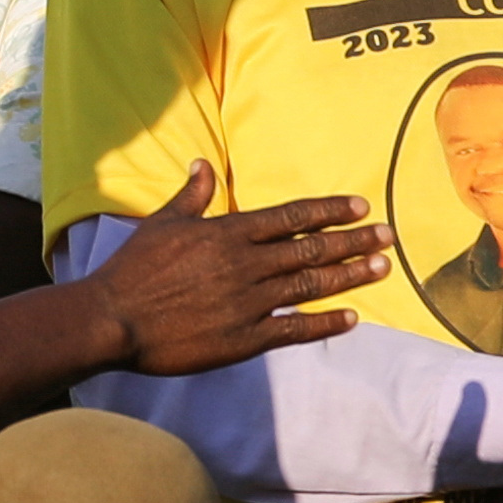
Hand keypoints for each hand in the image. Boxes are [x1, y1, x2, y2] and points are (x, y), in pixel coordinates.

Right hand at [85, 164, 390, 374]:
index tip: (360, 208)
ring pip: (310, 285)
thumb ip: (192, 196)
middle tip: (388, 236)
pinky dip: (325, 324)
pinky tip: (352, 319)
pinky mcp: (243, 338)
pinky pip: (295, 330)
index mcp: (228, 233)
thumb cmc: (133, 270)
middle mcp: (245, 264)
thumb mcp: (163, 223)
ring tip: (381, 268)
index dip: (329, 211)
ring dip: (349, 276)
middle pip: (311, 248)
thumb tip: (202, 164)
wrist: (114, 320)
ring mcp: (248, 302)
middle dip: (353, 241)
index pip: (291, 217)